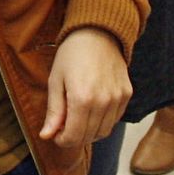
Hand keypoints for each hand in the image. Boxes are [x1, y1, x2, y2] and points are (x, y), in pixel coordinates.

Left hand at [40, 27, 131, 147]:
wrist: (97, 34)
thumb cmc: (71, 55)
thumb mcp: (55, 81)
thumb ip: (54, 112)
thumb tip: (46, 136)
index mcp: (82, 99)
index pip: (75, 136)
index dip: (62, 141)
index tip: (55, 135)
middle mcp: (104, 102)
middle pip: (90, 136)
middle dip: (74, 138)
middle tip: (63, 128)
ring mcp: (118, 99)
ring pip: (104, 131)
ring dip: (89, 132)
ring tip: (76, 119)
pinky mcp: (127, 95)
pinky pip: (114, 119)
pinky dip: (102, 122)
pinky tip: (90, 111)